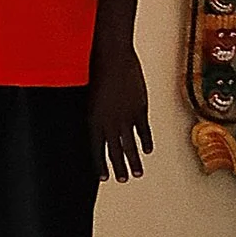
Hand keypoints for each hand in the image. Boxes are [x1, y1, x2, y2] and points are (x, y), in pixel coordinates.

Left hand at [89, 44, 151, 183]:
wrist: (112, 56)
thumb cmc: (94, 69)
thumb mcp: (88, 94)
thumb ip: (93, 111)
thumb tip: (96, 122)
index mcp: (93, 119)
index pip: (96, 148)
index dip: (99, 164)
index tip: (103, 177)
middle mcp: (109, 121)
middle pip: (114, 150)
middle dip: (118, 167)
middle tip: (122, 180)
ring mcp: (125, 116)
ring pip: (130, 144)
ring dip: (133, 160)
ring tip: (136, 174)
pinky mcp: (139, 108)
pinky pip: (143, 130)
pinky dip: (145, 141)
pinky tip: (147, 150)